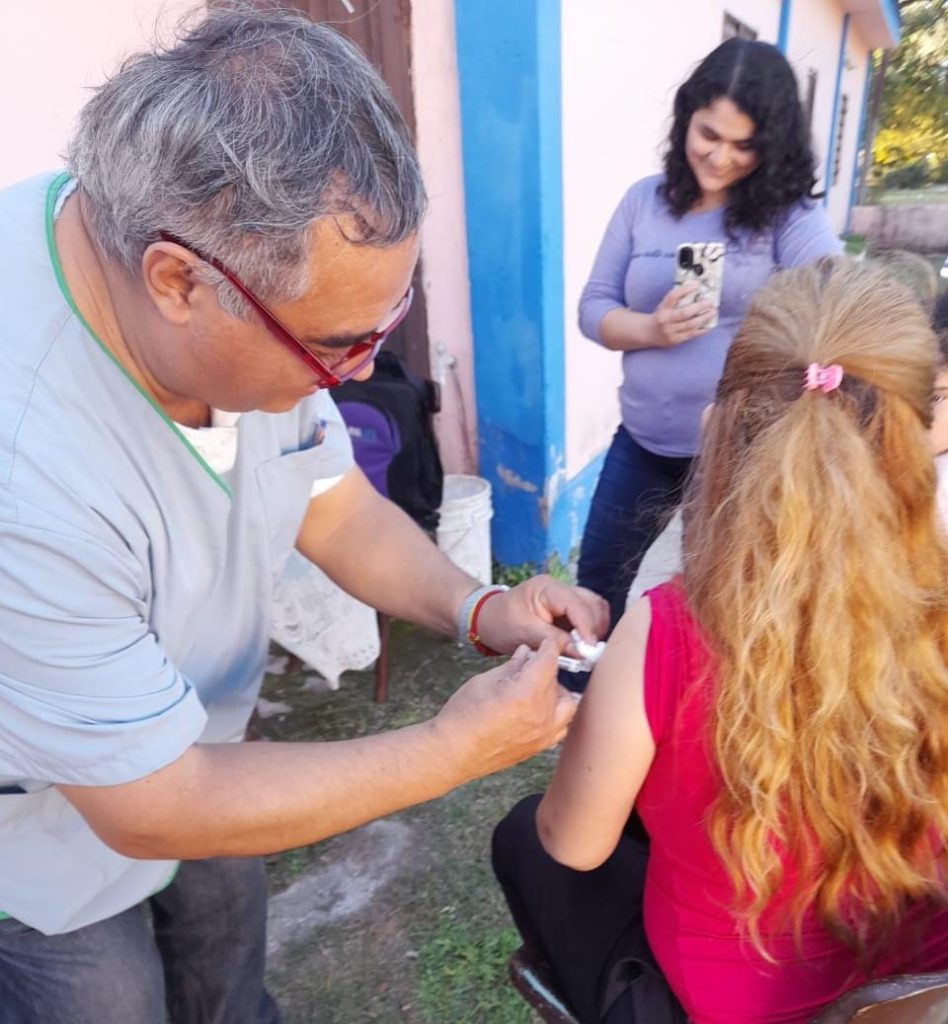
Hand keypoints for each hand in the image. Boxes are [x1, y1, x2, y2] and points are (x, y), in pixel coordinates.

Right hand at [433, 641, 578, 780]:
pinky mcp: (540, 747)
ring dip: (557, 691)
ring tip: (539, 687)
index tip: (547, 643)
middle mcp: (541, 714)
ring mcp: (543, 734)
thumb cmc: (462, 715)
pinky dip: (557, 714)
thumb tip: (526, 653)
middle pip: (556, 681)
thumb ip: (512, 667)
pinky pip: (562, 726)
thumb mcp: (484, 681)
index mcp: (526, 693)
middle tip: (532, 664)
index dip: (549, 648)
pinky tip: (542, 709)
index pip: (548, 661)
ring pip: (566, 704)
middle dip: (546, 668)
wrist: (452, 752)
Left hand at [475, 575, 607, 654]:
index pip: (577, 604)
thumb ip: (554, 641)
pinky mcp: (567, 609)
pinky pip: (588, 616)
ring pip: (594, 609)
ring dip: (595, 629)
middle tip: (589, 652)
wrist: (488, 618)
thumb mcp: (525, 633)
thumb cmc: (501, 622)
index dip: (587, 627)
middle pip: (592, 603)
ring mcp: (565, 597)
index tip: (590, 649)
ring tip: (586, 650)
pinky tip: (582, 645)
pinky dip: (589, 630)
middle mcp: (560, 588)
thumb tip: (582, 653)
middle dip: (594, 628)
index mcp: (547, 588)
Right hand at [649, 283, 715, 346]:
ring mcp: (670, 331)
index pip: (673, 296)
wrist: (648, 333)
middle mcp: (666, 320)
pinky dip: (701, 330)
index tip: (697, 284)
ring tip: (713, 312)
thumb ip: (677, 300)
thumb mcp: (664, 306)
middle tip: (709, 302)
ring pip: (690, 325)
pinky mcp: (675, 340)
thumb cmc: (661, 316)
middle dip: (699, 307)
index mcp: (663, 308)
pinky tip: (708, 325)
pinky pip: (691, 334)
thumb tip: (696, 290)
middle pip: (684, 313)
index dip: (685, 289)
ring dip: (703, 318)